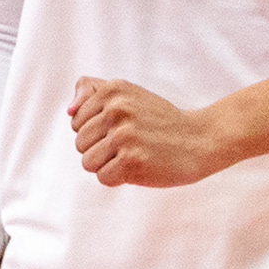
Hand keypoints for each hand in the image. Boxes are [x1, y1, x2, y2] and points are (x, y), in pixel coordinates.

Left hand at [68, 78, 235, 187]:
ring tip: (133, 155)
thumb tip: (69, 111)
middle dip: (101, 149)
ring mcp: (125, 135)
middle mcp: (117, 109)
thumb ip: (92, 91)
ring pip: (88, 162)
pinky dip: (118, 178)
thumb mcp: (128, 94)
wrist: (199, 140)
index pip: (76, 122)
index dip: (96, 131)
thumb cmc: (159, 121)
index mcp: (113, 90)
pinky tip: (139, 167)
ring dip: (108, 165)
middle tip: (131, 144)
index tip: (122, 128)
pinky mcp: (133, 160)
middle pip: (80, 143)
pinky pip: (103, 178)